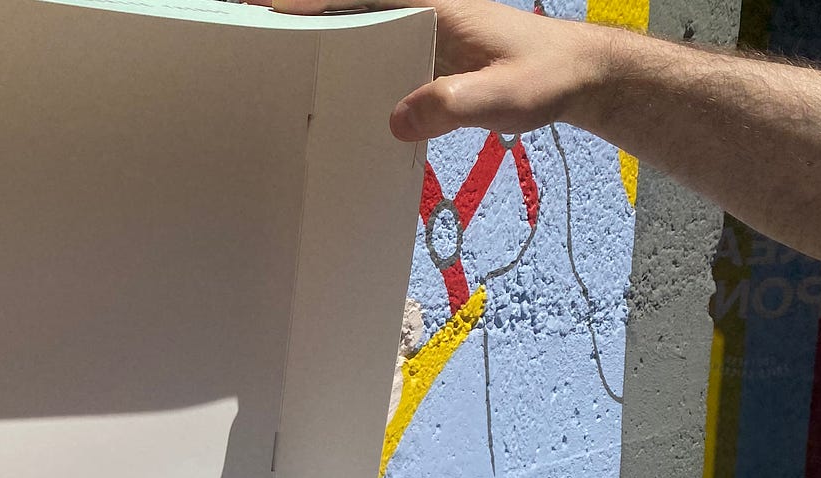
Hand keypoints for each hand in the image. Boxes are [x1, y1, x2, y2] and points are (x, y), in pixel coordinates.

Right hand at [270, 1, 615, 141]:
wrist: (577, 75)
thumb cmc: (544, 77)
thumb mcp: (502, 95)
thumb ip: (451, 105)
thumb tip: (394, 121)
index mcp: (427, 3)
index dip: (304, 0)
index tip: (259, 6)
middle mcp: (415, 9)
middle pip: (340, 7)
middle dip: (293, 17)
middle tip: (243, 35)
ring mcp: (416, 31)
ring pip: (351, 29)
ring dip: (313, 42)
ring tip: (268, 67)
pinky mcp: (420, 55)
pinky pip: (371, 53)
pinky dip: (342, 64)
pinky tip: (321, 92)